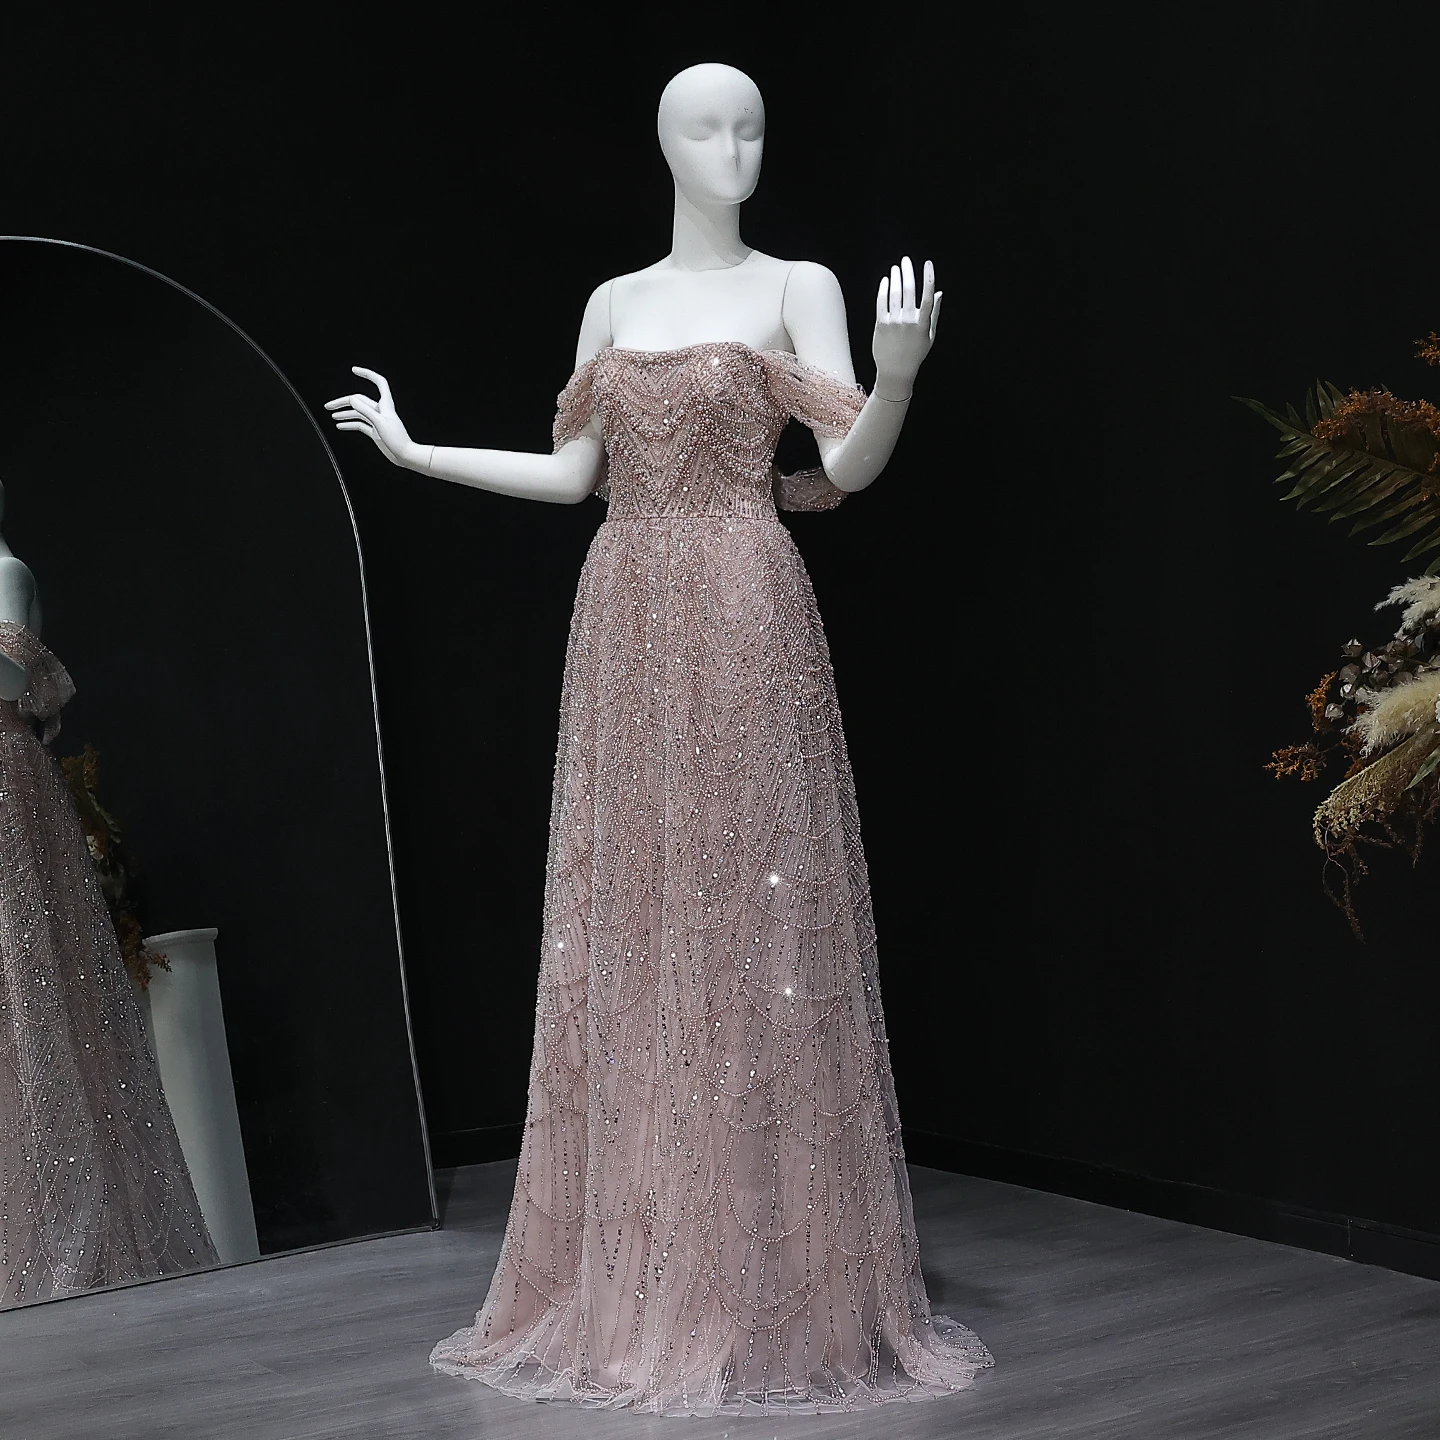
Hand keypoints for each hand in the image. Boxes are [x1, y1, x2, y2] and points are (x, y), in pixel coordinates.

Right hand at [325, 368, 421, 467]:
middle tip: (329, 405)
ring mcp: (377, 421)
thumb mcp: (380, 423)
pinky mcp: (375, 431)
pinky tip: (341, 425)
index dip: (367, 374)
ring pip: (358, 413)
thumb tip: (352, 399)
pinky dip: (349, 424)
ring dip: (345, 413)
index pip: (379, 382)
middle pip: (360, 400)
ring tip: (332, 414)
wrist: (405, 455)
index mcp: (385, 405)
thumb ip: (365, 410)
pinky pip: (360, 425)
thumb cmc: (398, 440)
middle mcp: (381, 410)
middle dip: (343, 402)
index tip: (354, 370)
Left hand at [872, 257, 940, 400]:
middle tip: (906, 260)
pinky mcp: (881, 325)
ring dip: (895, 277)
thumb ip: (933, 313)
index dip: (928, 277)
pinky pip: (881, 302)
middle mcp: (908, 321)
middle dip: (907, 271)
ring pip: (894, 293)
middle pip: (908, 290)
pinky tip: (886, 280)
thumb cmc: (915, 353)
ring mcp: (893, 322)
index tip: (927, 263)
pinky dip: (883, 289)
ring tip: (896, 268)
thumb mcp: (929, 335)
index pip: (927, 296)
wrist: (895, 372)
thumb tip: (938, 292)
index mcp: (922, 323)